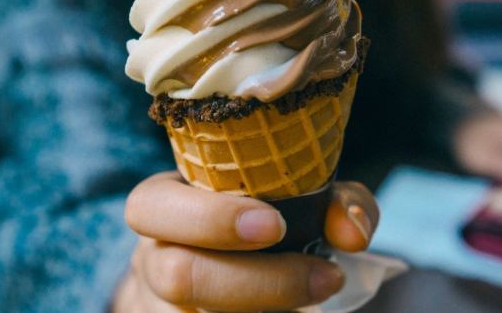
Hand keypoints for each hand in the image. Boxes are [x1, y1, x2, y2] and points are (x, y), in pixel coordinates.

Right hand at [112, 172, 378, 312]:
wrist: (232, 266)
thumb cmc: (263, 222)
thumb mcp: (298, 200)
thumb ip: (334, 204)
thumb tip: (352, 232)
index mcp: (162, 204)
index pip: (153, 206)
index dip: (211, 218)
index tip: (276, 225)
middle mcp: (149, 258)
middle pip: (176, 276)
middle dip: (257, 281)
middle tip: (324, 277)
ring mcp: (154, 306)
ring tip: (314, 303)